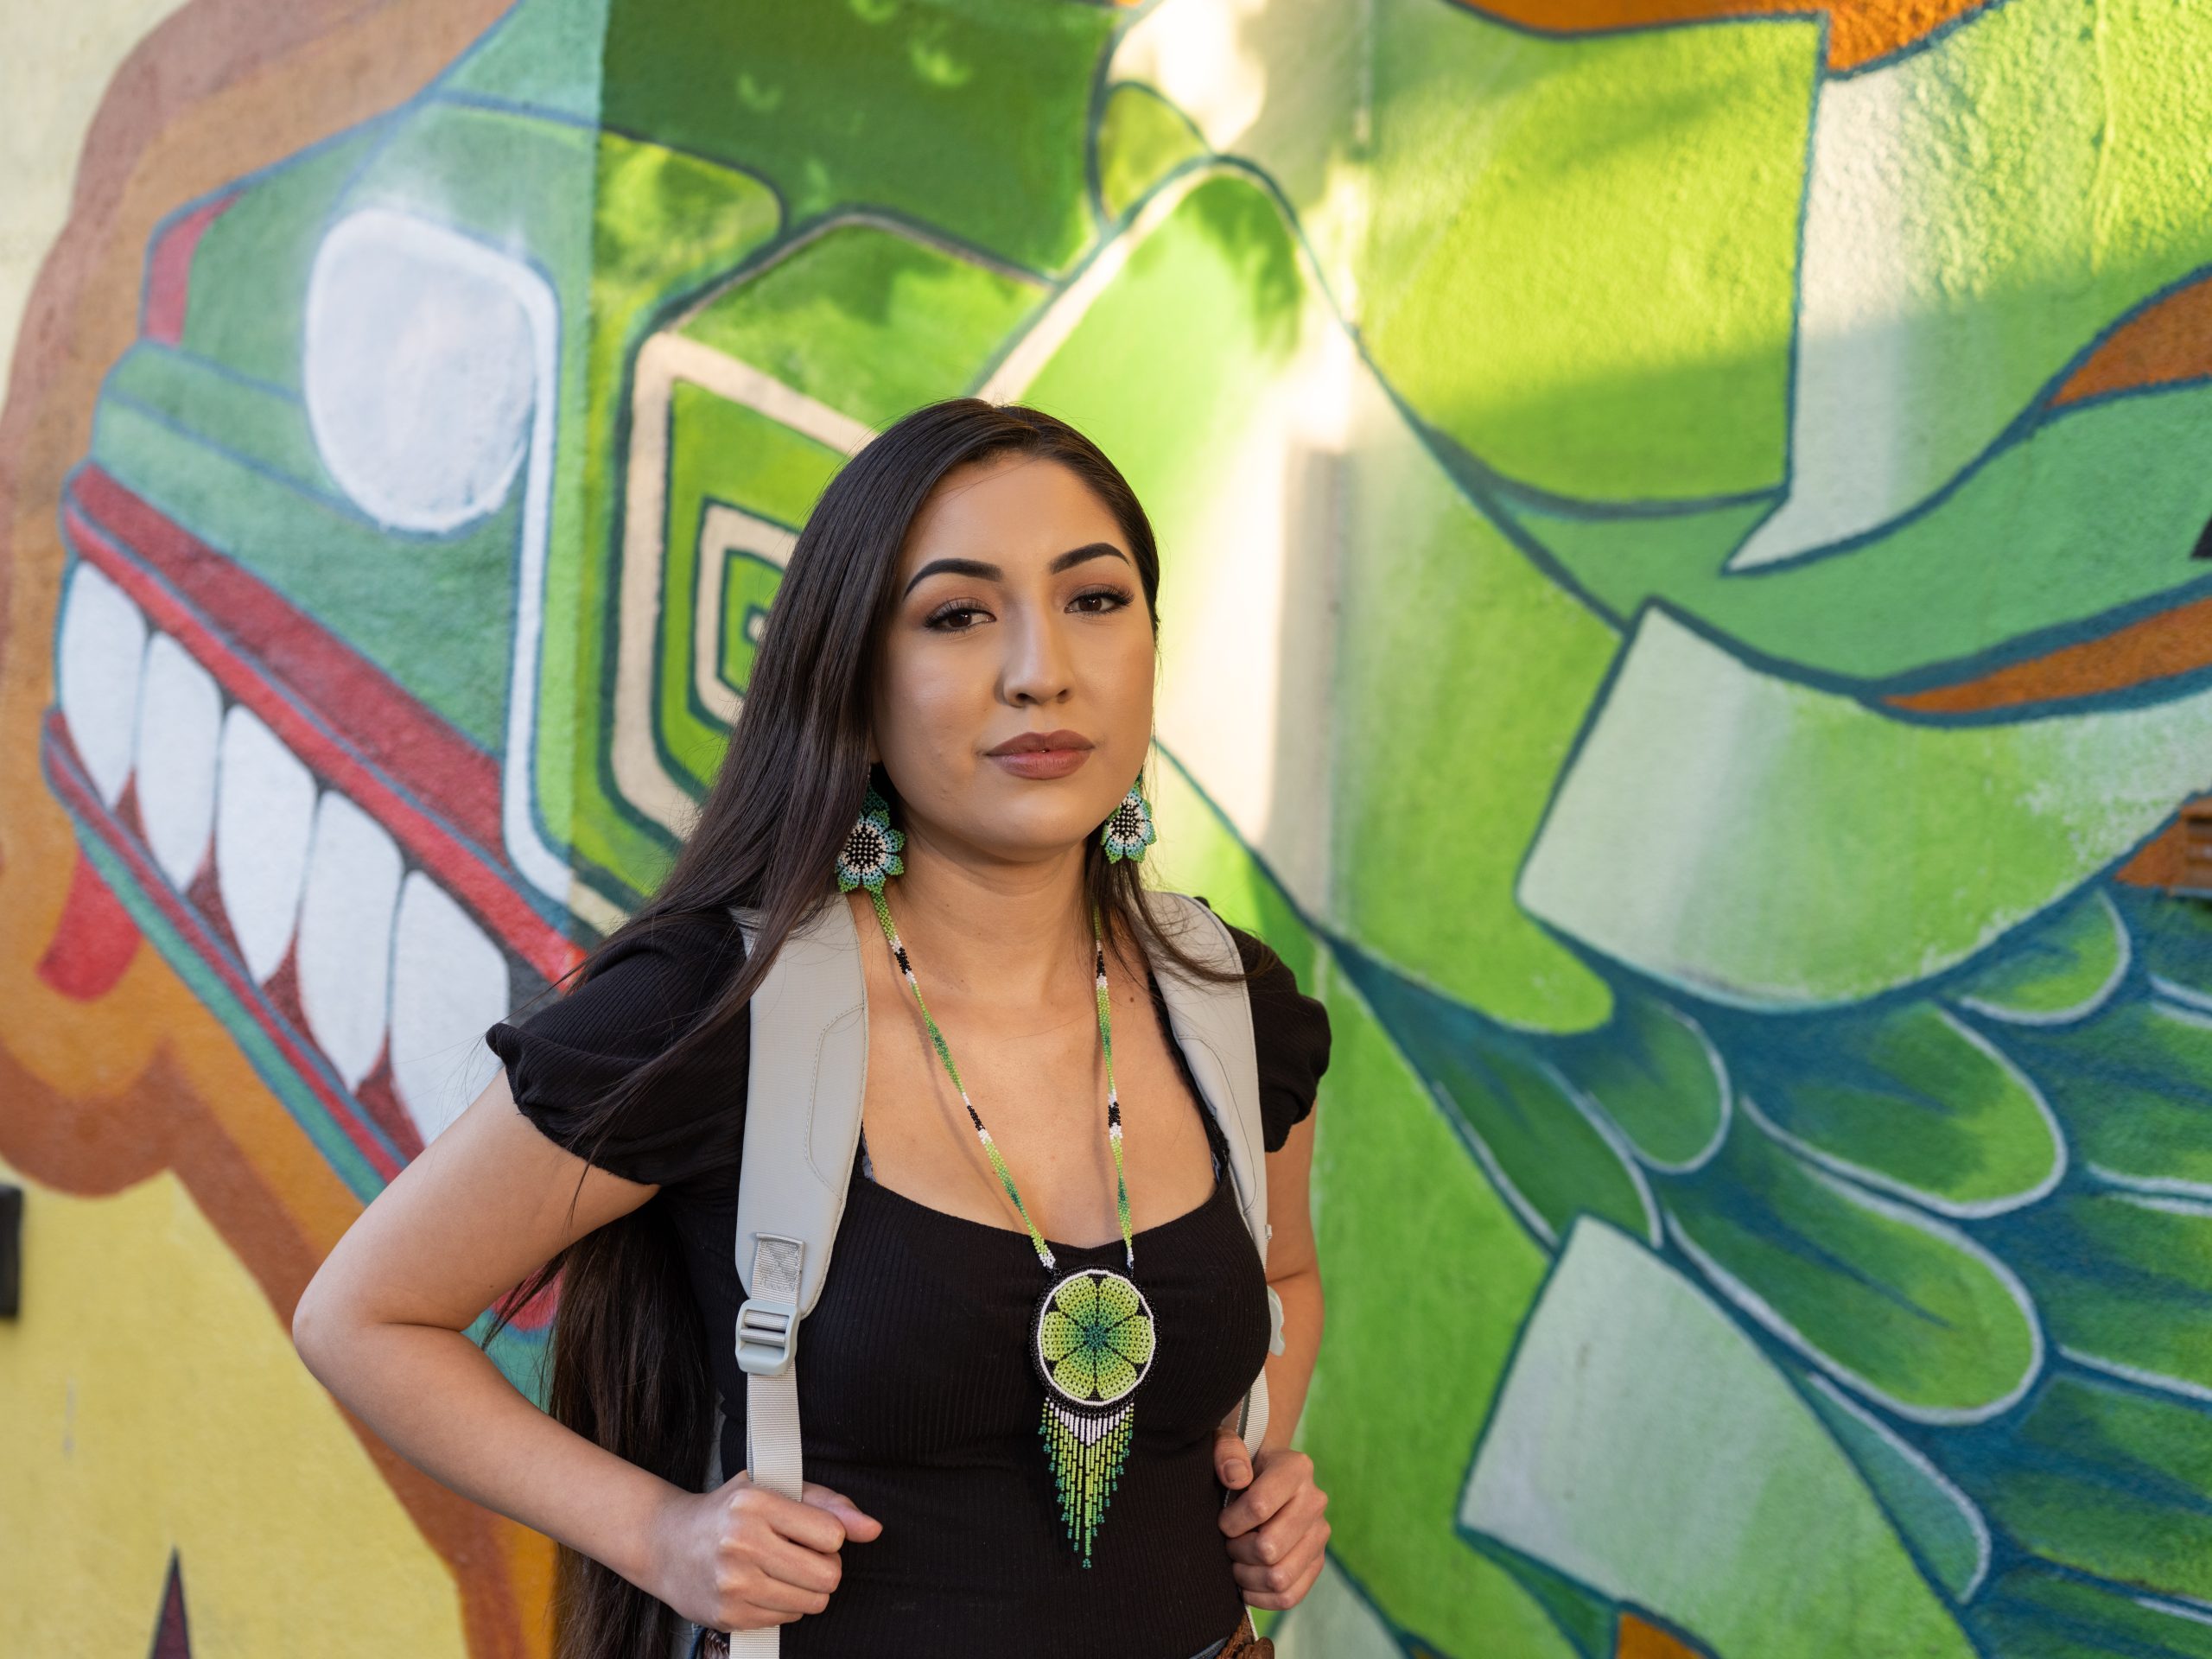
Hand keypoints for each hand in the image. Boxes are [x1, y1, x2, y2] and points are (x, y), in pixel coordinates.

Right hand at [648, 1469, 882, 1631]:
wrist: (667, 1544)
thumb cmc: (728, 1511)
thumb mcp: (774, 1488)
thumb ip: (829, 1503)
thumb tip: (873, 1529)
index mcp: (755, 1503)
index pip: (831, 1534)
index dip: (831, 1536)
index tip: (813, 1532)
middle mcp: (741, 1543)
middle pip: (828, 1575)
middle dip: (825, 1567)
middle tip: (803, 1555)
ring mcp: (733, 1584)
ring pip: (812, 1603)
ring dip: (808, 1589)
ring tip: (783, 1570)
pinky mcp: (729, 1616)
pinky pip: (787, 1620)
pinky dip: (785, 1605)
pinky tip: (763, 1585)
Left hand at [1213, 1432, 1328, 1609]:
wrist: (1263, 1476)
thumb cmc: (1239, 1462)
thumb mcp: (1226, 1443)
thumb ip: (1226, 1451)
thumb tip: (1236, 1478)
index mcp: (1296, 1468)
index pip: (1259, 1506)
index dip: (1231, 1521)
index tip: (1222, 1520)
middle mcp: (1315, 1500)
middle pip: (1269, 1548)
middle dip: (1237, 1551)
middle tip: (1228, 1543)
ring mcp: (1320, 1533)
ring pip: (1279, 1577)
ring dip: (1247, 1577)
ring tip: (1236, 1562)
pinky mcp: (1317, 1561)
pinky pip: (1290, 1596)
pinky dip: (1262, 1598)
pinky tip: (1246, 1583)